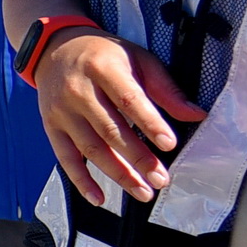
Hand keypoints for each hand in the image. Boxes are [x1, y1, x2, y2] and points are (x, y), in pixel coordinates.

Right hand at [36, 30, 202, 204]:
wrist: (54, 48)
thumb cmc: (103, 55)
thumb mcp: (137, 59)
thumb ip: (165, 88)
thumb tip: (195, 115)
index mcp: (103, 68)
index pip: (129, 99)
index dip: (149, 123)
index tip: (169, 144)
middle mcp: (78, 90)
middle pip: (110, 129)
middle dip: (137, 158)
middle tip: (160, 178)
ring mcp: (62, 111)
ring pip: (90, 148)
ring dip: (117, 173)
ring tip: (143, 191)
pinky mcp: (51, 126)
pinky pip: (65, 157)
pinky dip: (81, 180)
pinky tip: (99, 198)